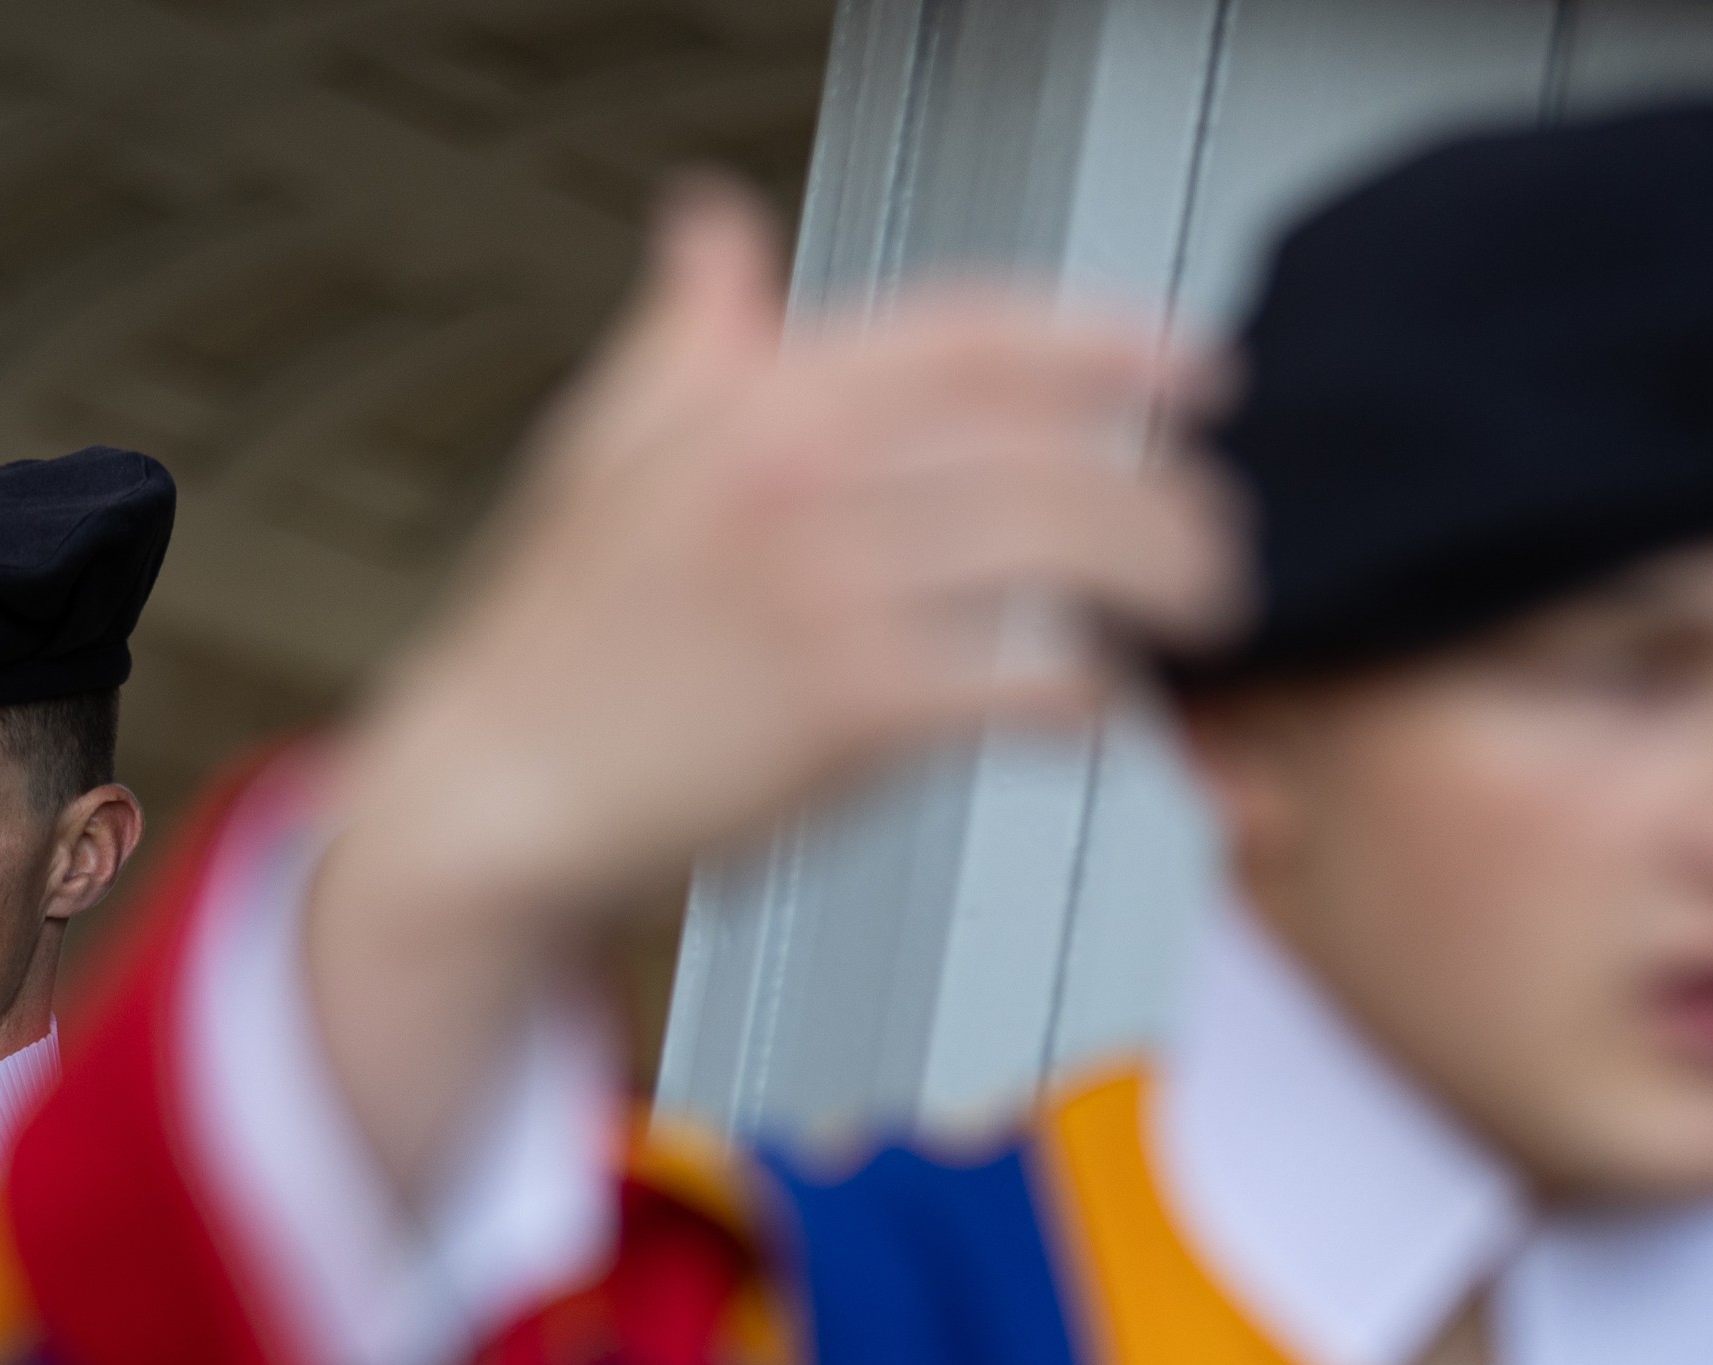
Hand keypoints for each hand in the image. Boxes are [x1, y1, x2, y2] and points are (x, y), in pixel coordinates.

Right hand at [309, 177, 1245, 1185]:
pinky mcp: (849, 710)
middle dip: (1163, 487)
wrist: (495, 790)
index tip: (1196, 372)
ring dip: (1158, 583)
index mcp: (763, 398)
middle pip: (1048, 446)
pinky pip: (1021, 681)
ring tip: (1196, 614)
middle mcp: (804, 476)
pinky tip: (1100, 705)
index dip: (1109, 342)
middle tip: (1217, 530)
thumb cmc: (559, 640)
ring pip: (1059, 555)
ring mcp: (831, 591)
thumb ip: (690, 331)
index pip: (978, 336)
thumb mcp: (611, 446)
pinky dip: (1085, 693)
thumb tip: (710, 225)